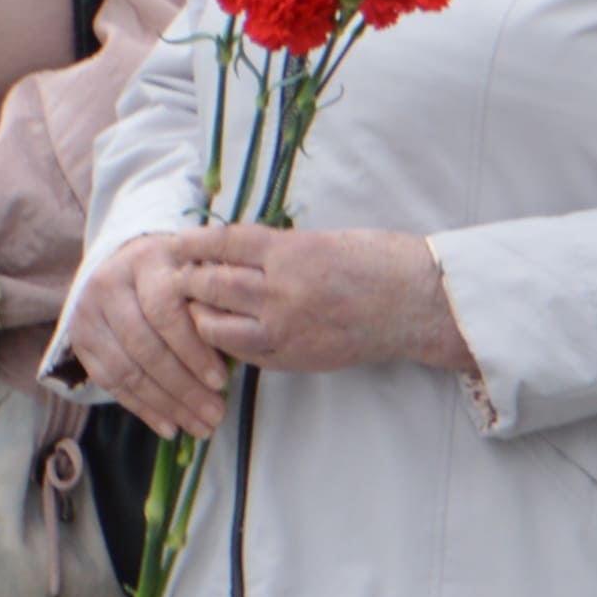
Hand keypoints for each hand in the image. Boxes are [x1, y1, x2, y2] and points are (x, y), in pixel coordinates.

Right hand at [66, 229, 249, 437]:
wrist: (126, 260)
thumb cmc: (178, 270)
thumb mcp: (199, 270)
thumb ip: (211, 302)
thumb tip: (238, 352)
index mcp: (147, 262)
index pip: (166, 313)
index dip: (193, 350)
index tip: (222, 381)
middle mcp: (110, 285)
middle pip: (145, 347)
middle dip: (184, 387)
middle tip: (215, 413)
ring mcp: (88, 314)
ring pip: (126, 369)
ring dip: (166, 404)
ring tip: (199, 426)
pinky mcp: (79, 341)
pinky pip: (110, 382)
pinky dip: (143, 408)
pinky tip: (169, 426)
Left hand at [175, 225, 472, 380]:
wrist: (421, 305)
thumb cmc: (386, 262)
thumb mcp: (330, 239)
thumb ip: (285, 248)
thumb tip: (242, 253)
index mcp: (293, 252)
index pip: (224, 243)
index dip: (194, 242)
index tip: (175, 242)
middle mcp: (281, 290)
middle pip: (211, 283)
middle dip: (188, 279)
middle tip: (177, 275)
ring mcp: (284, 328)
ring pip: (215, 325)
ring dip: (199, 315)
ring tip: (193, 308)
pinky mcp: (293, 357)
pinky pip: (241, 352)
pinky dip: (226, 342)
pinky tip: (224, 334)